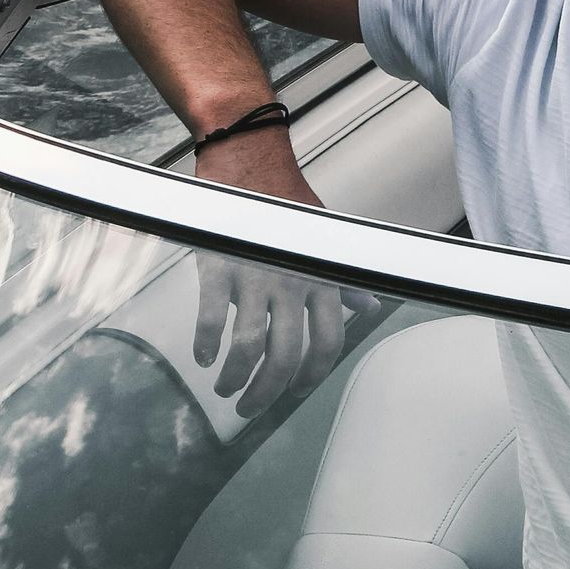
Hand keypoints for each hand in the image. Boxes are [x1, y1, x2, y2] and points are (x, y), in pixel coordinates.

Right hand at [191, 128, 343, 417]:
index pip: (326, 345)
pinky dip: (205, 344)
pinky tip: (202, 357)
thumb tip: (367, 307)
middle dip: (267, 392)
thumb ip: (342, 280)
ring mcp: (254, 276)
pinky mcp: (218, 267)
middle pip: (285, 356)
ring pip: (248, 347)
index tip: (292, 393)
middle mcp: (292, 283)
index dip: (310, 377)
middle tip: (249, 408)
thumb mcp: (323, 241)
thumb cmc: (286, 203)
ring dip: (236, 378)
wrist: (248, 159)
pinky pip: (210, 318)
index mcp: (320, 280)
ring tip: (225, 389)